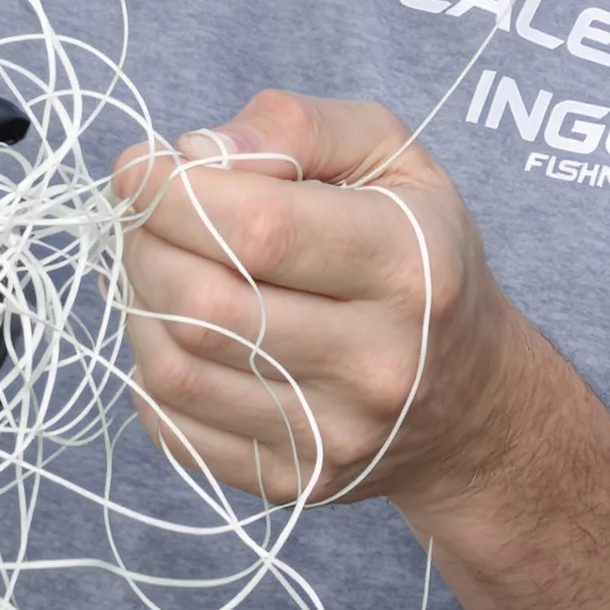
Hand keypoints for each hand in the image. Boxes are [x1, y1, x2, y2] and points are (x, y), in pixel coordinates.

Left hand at [113, 88, 533, 512]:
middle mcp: (376, 360)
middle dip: (143, 242)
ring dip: (137, 302)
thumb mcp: (392, 156)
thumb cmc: (420, 250)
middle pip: (206, 302)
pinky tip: (171, 327)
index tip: (140, 165)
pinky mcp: (294, 481)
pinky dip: (148, 369)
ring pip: (178, 368)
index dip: (173, 192)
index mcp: (406, 264)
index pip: (260, 229)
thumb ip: (299, 127)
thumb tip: (198, 151)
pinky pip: (176, 427)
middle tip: (141, 213)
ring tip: (153, 264)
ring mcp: (333, 434)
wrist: (471, 398)